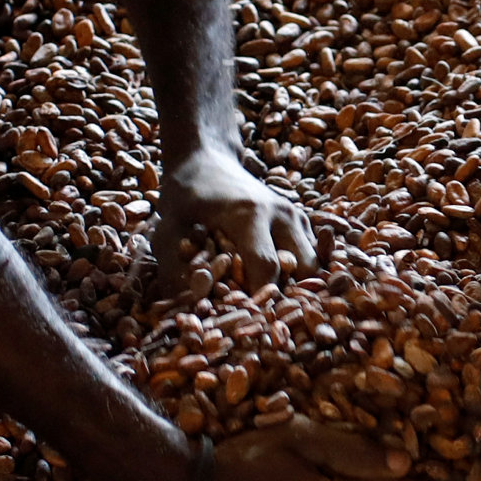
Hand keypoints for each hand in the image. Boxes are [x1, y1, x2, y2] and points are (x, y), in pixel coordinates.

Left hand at [150, 139, 314, 296]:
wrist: (206, 161)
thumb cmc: (184, 199)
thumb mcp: (168, 232)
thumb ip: (176, 272)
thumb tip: (195, 310)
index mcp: (250, 214)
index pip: (266, 268)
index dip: (256, 299)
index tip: (241, 319)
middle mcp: (281, 213)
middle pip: (302, 269)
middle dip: (283, 295)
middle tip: (257, 311)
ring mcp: (295, 214)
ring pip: (312, 264)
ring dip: (293, 284)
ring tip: (264, 296)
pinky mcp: (300, 219)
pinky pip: (310, 255)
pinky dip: (296, 272)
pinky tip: (272, 280)